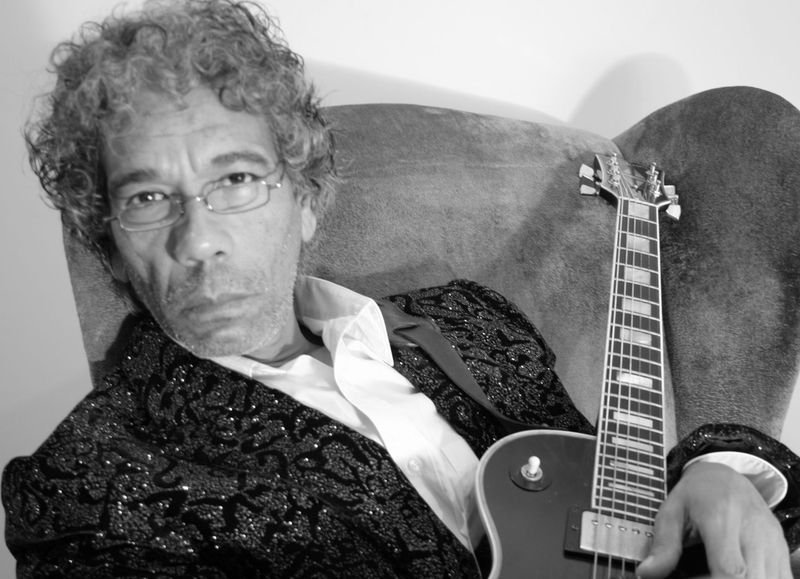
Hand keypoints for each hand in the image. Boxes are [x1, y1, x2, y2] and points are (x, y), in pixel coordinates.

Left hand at [636, 461, 790, 578]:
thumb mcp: (672, 511)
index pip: (730, 569)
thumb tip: (646, 573)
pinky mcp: (781, 552)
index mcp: (722, 518)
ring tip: (713, 573)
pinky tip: (733, 576)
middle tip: (698, 575)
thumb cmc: (696, 493)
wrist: (727, 476)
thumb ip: (664, 544)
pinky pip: (778, 578)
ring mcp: (772, 543)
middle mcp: (754, 531)